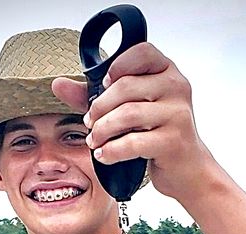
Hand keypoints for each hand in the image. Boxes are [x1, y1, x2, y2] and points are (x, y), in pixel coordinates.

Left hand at [51, 42, 212, 199]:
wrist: (188, 170)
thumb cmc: (158, 136)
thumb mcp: (131, 110)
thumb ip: (97, 95)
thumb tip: (58, 84)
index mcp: (168, 72)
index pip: (142, 53)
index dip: (117, 66)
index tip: (103, 86)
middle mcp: (177, 88)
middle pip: (126, 87)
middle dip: (100, 107)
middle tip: (89, 124)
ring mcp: (178, 114)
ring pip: (128, 115)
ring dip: (103, 130)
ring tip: (94, 141)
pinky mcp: (174, 141)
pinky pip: (133, 143)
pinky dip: (112, 151)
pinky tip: (103, 156)